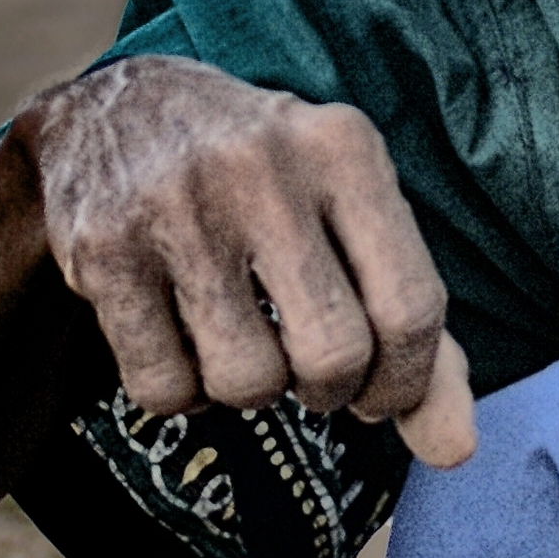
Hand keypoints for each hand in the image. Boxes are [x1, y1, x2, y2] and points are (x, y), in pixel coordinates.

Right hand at [14, 57, 474, 466]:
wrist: (117, 106)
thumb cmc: (271, 182)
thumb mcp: (354, 212)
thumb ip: (415, 326)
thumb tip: (455, 451)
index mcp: (344, 148)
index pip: (411, 306)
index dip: (406, 381)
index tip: (382, 392)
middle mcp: (263, 168)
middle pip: (332, 354)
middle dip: (330, 392)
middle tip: (314, 377)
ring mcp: (176, 206)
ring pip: (246, 381)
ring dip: (253, 390)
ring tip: (244, 342)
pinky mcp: (103, 250)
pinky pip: (164, 389)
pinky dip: (183, 394)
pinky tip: (185, 345)